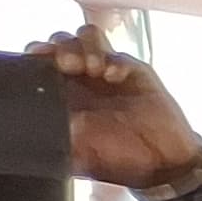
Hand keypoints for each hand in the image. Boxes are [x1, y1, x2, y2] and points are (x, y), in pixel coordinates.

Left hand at [36, 27, 201, 188]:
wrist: (164, 164)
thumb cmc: (122, 161)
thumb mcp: (81, 153)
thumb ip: (60, 136)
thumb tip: (37, 121)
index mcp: (64, 95)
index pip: (40, 60)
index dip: (38, 53)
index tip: (40, 60)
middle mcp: (82, 79)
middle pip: (61, 41)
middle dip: (62, 47)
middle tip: (70, 66)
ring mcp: (107, 73)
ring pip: (87, 36)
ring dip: (86, 47)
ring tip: (95, 69)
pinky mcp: (134, 72)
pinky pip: (118, 53)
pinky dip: (114, 60)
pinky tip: (116, 77)